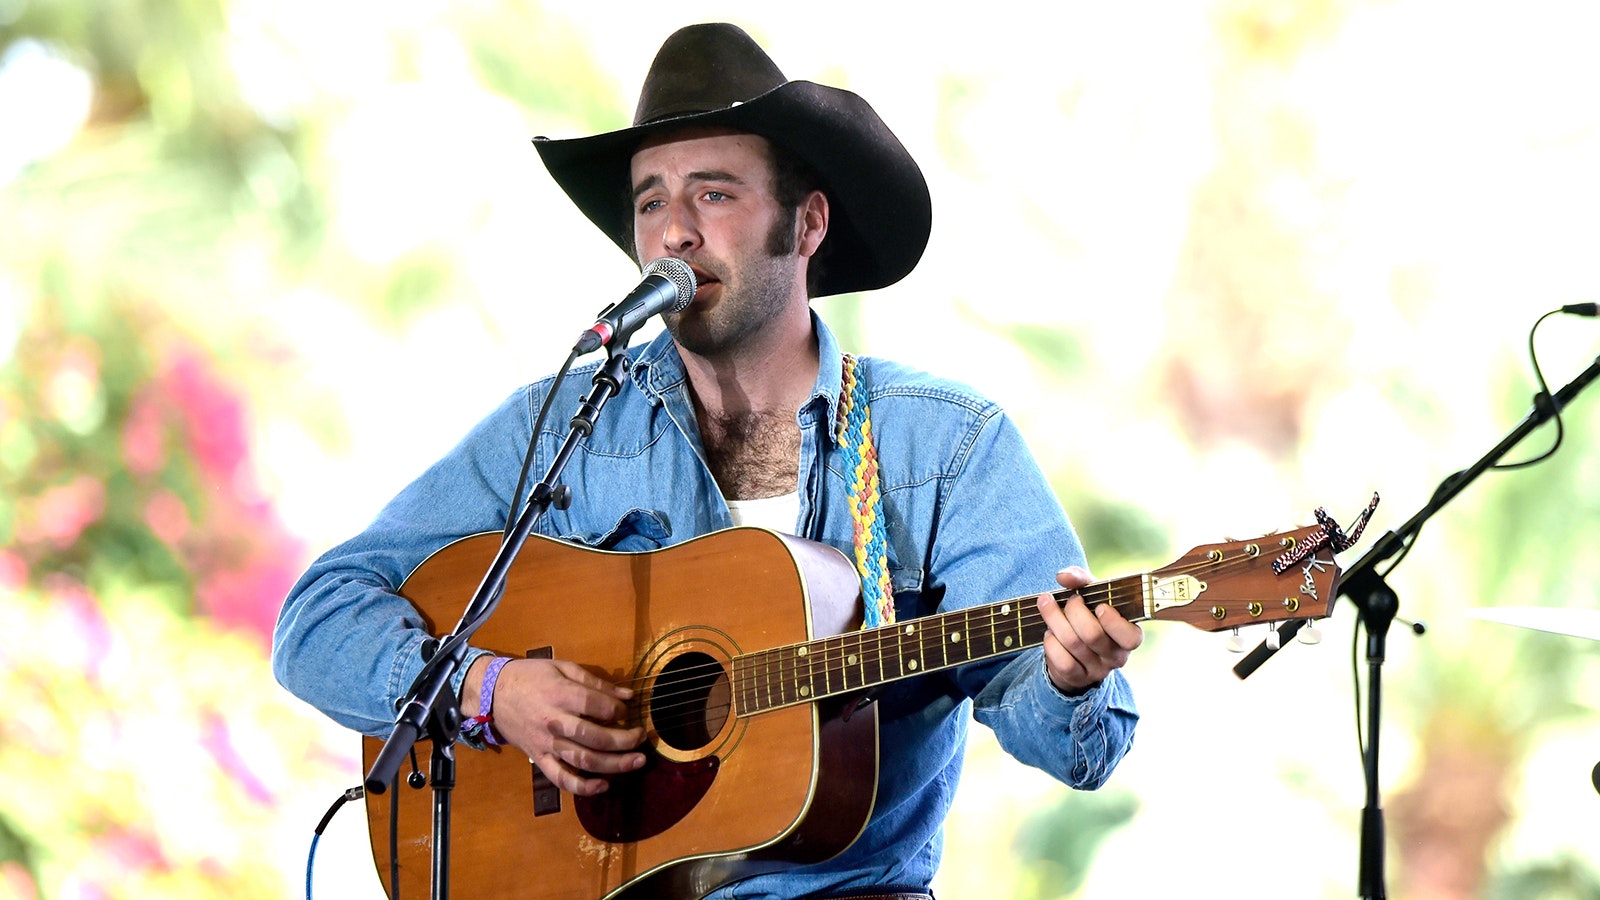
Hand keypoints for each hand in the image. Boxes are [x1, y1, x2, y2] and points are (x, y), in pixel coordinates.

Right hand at [461, 656, 645, 795]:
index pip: (596, 706)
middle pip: (595, 737)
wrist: (492, 694)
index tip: (628, 710)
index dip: (618, 710)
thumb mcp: (562, 667)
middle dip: (624, 741)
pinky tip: (603, 786)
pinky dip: (583, 787)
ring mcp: (546, 744)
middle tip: (641, 739)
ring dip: (614, 765)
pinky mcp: (539, 759)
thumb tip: (628, 696)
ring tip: (637, 761)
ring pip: (583, 760)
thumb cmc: (531, 677)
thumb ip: (596, 682)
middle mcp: (554, 722)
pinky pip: (561, 778)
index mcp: (560, 695)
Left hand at [1036, 566, 1143, 694]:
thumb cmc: (1091, 616)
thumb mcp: (1093, 596)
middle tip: (1069, 600)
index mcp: (1130, 635)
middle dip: (1074, 611)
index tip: (1100, 606)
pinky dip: (1051, 643)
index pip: (1131, 637)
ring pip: (1073, 644)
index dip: (1113, 622)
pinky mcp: (1077, 678)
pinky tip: (1049, 633)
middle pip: (1093, 635)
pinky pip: (1062, 661)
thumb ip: (1082, 580)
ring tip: (1047, 606)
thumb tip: (1063, 576)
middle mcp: (1117, 656)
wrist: (1075, 649)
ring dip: (1055, 620)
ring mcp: (1097, 670)